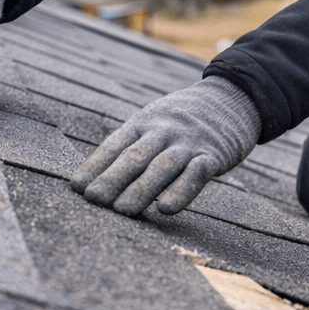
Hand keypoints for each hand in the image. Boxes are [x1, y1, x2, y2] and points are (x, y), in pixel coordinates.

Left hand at [70, 77, 259, 215]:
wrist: (232, 99)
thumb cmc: (182, 121)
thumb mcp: (154, 123)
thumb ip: (131, 147)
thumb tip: (94, 180)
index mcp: (144, 123)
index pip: (115, 145)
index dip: (95, 166)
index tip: (76, 187)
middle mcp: (163, 131)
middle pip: (135, 156)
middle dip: (112, 179)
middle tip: (94, 200)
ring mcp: (188, 142)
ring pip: (162, 166)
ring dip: (141, 189)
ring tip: (122, 210)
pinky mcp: (214, 155)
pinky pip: (196, 174)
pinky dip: (181, 190)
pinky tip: (166, 207)